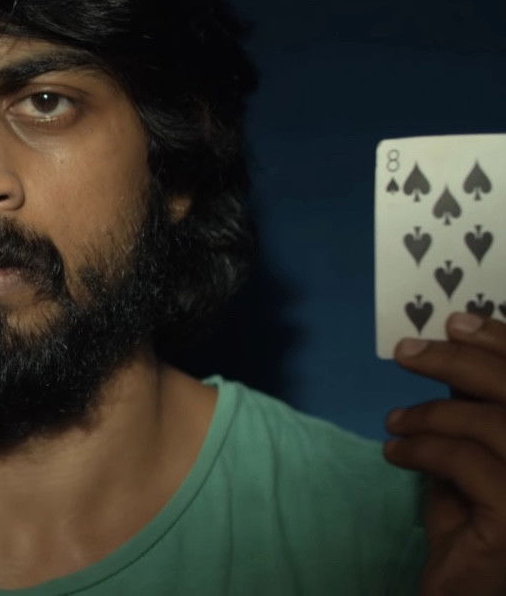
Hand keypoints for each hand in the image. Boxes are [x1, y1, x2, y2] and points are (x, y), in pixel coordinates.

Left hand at [386, 312, 505, 594]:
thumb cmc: (476, 527)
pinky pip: (469, 464)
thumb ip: (473, 413)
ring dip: (434, 413)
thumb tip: (450, 355)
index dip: (504, 342)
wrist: (468, 593)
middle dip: (462, 360)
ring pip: (495, 425)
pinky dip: (424, 449)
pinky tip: (395, 453)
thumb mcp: (473, 460)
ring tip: (394, 422)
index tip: (456, 321)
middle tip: (406, 352)